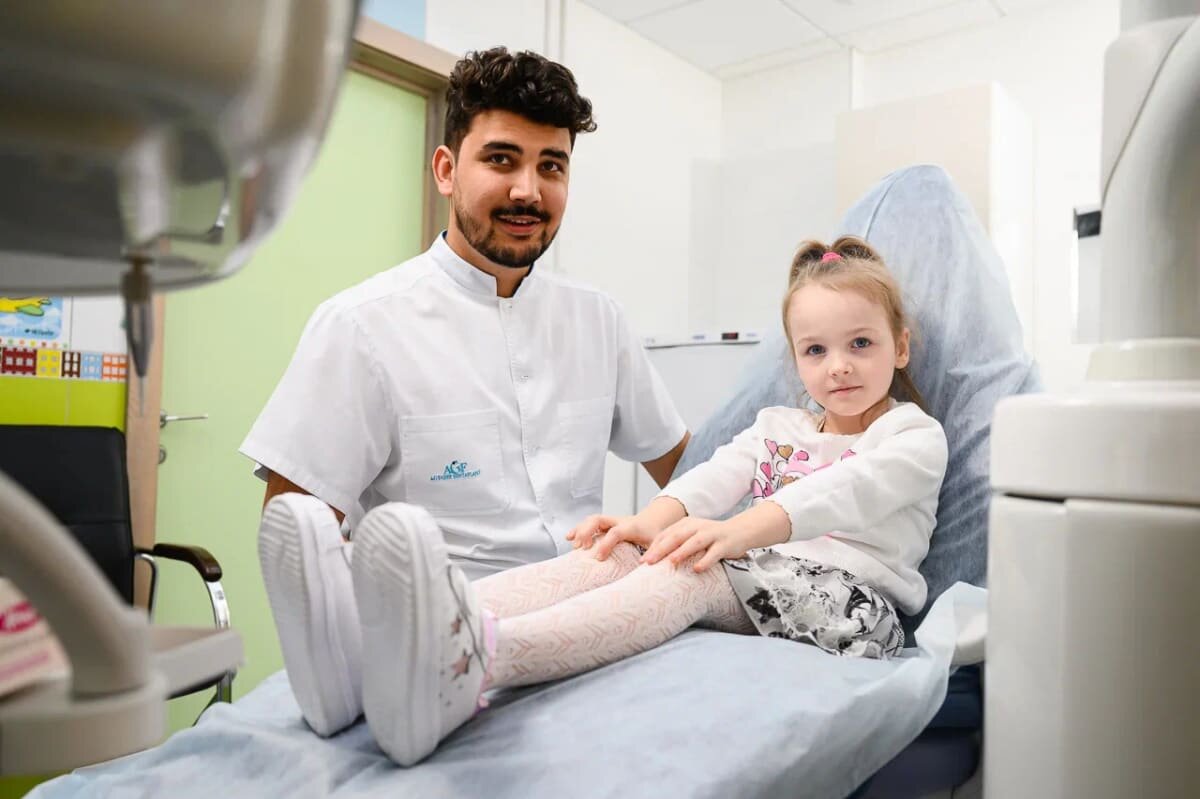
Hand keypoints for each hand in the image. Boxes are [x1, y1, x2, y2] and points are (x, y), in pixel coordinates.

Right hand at [565, 514, 658, 559]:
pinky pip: (589, 523)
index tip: (598, 558)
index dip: (606, 544)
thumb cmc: (654, 536)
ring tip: (572, 543)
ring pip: (592, 520)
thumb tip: (644, 567)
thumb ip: (653, 556)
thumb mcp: (658, 546)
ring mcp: (611, 521)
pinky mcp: (605, 525)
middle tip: (581, 547)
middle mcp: (620, 521)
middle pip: (599, 520)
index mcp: (633, 527)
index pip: (616, 532)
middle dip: (587, 531)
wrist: (654, 522)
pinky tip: (569, 537)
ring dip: (580, 530)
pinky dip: (578, 529)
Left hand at [640, 517, 758, 572]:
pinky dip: (705, 560)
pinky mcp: (724, 544)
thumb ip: (676, 543)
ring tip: (671, 562)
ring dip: (682, 552)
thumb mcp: (691, 536)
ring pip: (694, 542)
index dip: (653, 547)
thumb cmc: (711, 538)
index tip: (642, 561)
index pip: (666, 534)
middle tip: (648, 562)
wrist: (739, 531)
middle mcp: (697, 527)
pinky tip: (697, 569)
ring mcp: (711, 534)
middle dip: (661, 549)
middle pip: (676, 537)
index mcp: (686, 524)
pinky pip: (714, 553)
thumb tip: (654, 560)